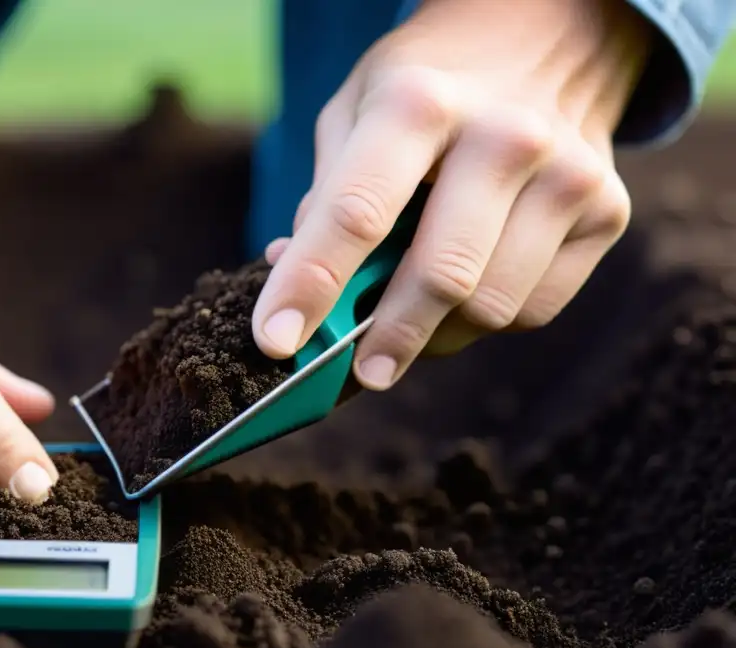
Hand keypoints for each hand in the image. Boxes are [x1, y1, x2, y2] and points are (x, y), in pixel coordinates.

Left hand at [253, 0, 650, 389]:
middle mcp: (503, 136)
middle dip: (388, 339)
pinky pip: (534, 309)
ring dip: (438, 335)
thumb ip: (326, 194)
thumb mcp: (356, 110)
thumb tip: (293, 281)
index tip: (276, 341)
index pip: (356, 213)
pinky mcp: (608, 211)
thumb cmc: (431, 87)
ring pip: (491, 307)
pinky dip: (487, 321)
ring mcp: (567, 174)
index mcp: (419, 103)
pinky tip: (469, 292)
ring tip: (411, 322)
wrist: (547, 38)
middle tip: (362, 372)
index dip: (310, 285)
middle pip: (441, 275)